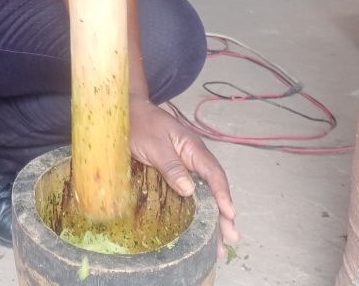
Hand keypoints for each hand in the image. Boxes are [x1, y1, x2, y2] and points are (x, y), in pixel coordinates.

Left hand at [129, 98, 237, 258]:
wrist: (127, 113)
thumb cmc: (141, 125)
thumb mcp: (155, 145)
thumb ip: (171, 165)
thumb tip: (189, 190)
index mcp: (193, 149)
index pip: (213, 173)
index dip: (222, 194)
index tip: (229, 214)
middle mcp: (194, 160)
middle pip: (214, 188)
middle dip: (223, 214)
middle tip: (231, 238)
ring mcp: (185, 168)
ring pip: (205, 194)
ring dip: (214, 218)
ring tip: (220, 244)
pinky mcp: (175, 175)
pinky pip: (191, 195)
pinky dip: (199, 212)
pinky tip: (201, 229)